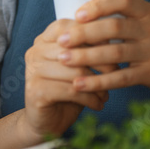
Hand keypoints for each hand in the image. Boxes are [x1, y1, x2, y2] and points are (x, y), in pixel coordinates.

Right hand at [23, 18, 114, 137]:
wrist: (46, 122)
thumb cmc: (66, 91)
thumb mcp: (77, 67)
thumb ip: (86, 50)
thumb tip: (114, 37)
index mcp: (43, 40)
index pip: (67, 26)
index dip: (92, 34)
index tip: (113, 47)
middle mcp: (35, 52)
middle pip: (74, 49)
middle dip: (101, 62)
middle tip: (116, 74)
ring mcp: (33, 71)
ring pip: (75, 71)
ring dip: (97, 84)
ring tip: (106, 93)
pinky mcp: (36, 91)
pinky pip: (72, 90)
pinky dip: (90, 98)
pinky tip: (98, 104)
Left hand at [58, 0, 149, 98]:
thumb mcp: (146, 23)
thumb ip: (121, 17)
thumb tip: (77, 15)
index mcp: (147, 11)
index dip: (99, 5)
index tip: (77, 14)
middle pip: (114, 27)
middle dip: (84, 33)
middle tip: (62, 40)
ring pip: (114, 53)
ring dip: (86, 57)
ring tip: (63, 60)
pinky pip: (120, 78)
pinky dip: (97, 81)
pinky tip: (79, 85)